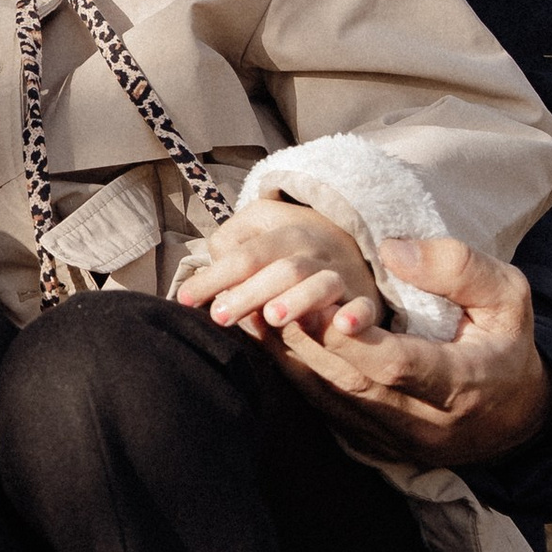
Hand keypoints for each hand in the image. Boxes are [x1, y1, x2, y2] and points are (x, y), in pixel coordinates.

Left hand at [174, 198, 380, 344]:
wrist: (357, 244)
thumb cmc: (292, 242)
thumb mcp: (262, 224)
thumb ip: (233, 239)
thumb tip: (217, 268)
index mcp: (286, 234)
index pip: (246, 255)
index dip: (214, 276)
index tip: (185, 299)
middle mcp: (314, 253)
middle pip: (281, 270)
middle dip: (249, 293)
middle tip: (220, 316)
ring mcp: (341, 276)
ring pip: (320, 284)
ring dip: (297, 299)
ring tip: (272, 317)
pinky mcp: (364, 299)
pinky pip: (366, 307)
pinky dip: (358, 316)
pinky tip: (343, 326)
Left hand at [260, 234, 551, 468]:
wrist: (513, 416)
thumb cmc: (505, 343)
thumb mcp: (508, 297)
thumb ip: (459, 269)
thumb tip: (392, 251)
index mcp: (462, 384)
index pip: (402, 366)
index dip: (359, 340)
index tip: (326, 305)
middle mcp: (423, 422)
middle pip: (352, 384)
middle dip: (308, 340)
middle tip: (269, 298)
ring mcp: (394, 440)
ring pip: (330, 401)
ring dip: (289, 356)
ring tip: (253, 311)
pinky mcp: (372, 446)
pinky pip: (323, 412)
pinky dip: (294, 373)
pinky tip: (265, 340)